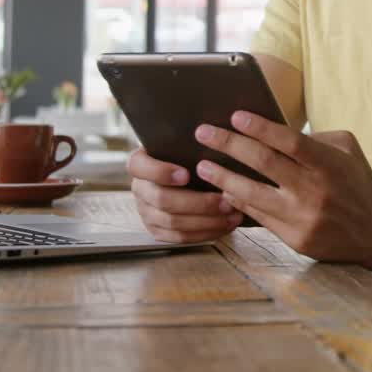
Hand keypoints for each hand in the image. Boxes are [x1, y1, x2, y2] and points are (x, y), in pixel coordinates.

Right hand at [127, 146, 243, 242]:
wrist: (189, 174)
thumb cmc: (190, 154)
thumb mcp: (185, 143)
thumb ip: (191, 142)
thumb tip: (214, 134)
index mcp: (139, 163)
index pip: (139, 166)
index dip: (161, 172)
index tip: (187, 174)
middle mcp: (139, 188)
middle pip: (162, 199)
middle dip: (197, 203)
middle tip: (225, 201)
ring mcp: (146, 211)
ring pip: (172, 222)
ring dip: (206, 221)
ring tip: (232, 214)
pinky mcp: (157, 230)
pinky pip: (179, 238)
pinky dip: (204, 233)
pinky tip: (226, 226)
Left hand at [193, 112, 371, 267]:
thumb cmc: (358, 184)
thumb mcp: (348, 152)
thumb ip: (316, 139)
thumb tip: (276, 133)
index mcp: (329, 164)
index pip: (289, 141)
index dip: (260, 127)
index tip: (235, 116)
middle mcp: (314, 190)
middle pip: (263, 162)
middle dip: (228, 144)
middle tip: (203, 133)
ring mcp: (303, 217)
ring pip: (252, 194)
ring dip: (222, 177)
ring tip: (202, 165)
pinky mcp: (295, 239)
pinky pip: (258, 216)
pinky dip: (238, 202)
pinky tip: (224, 192)